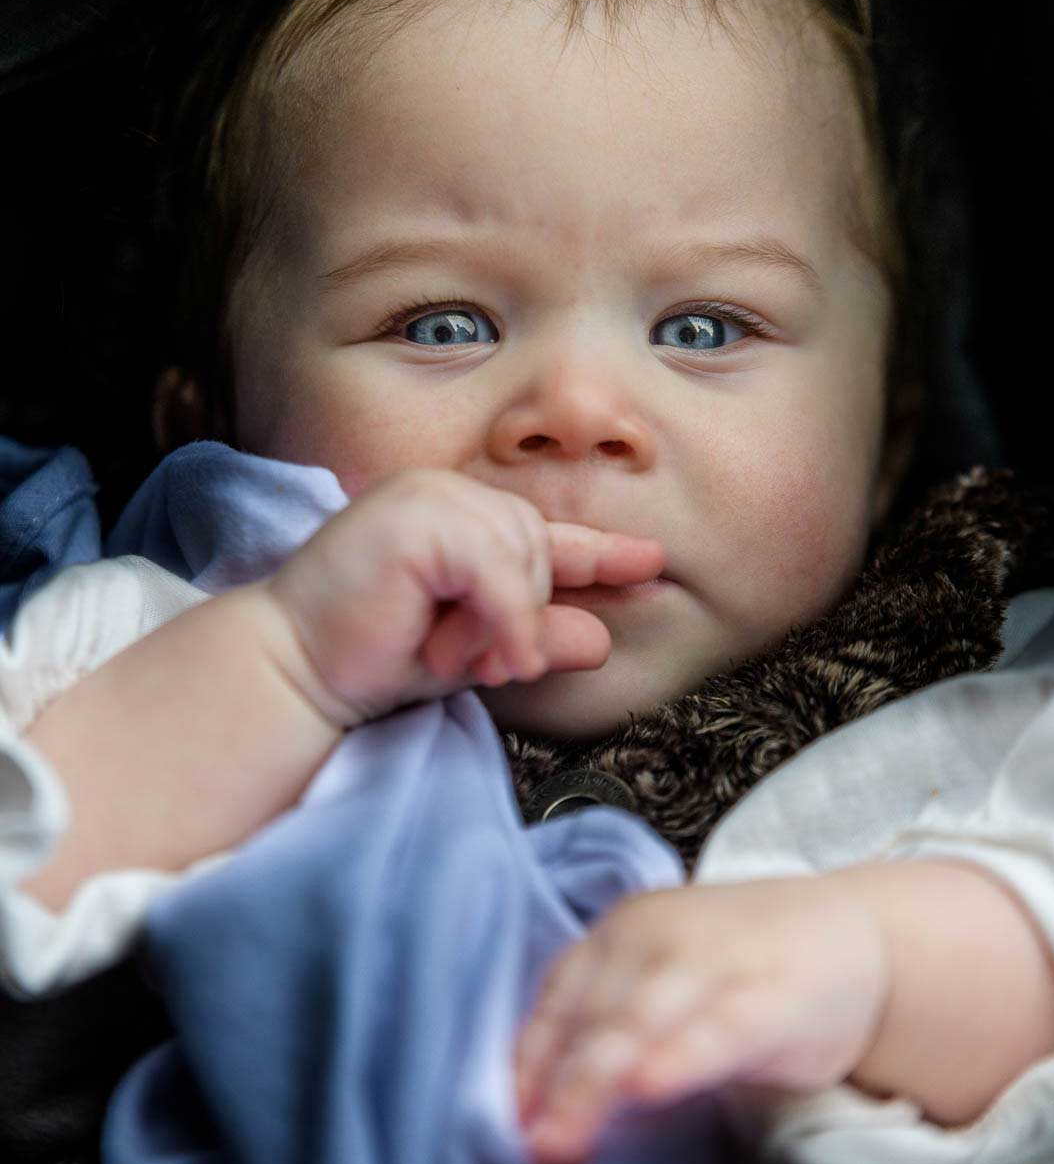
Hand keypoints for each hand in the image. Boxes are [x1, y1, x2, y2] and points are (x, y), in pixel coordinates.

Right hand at [263, 468, 663, 727]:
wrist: (294, 669)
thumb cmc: (367, 661)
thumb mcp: (468, 654)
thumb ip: (530, 638)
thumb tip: (601, 638)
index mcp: (456, 519)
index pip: (541, 534)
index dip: (597, 551)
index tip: (648, 562)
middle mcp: (445, 494)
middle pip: (539, 547)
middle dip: (520, 618)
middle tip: (472, 669)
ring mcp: (429, 496)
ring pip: (523, 555)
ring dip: (501, 626)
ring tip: (449, 662)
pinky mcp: (417, 516)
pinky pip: (497, 568)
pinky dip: (497, 618)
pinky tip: (459, 657)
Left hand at [512, 876, 890, 1163]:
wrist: (861, 937)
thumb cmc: (742, 972)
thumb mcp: (661, 986)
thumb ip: (607, 1035)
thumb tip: (536, 1119)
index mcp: (619, 934)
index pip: (556, 1002)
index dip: (527, 1069)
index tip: (506, 1133)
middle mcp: (655, 937)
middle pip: (590, 1022)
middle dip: (555, 1093)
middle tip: (533, 1158)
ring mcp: (713, 962)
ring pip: (638, 1025)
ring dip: (593, 1087)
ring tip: (561, 1142)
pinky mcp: (772, 998)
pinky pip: (718, 1031)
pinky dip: (680, 1058)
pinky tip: (650, 1087)